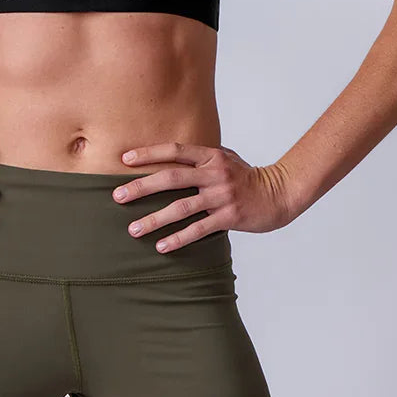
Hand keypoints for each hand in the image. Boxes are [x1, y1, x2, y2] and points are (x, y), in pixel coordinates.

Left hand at [112, 141, 296, 252]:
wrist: (279, 193)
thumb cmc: (247, 175)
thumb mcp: (225, 157)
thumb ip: (201, 156)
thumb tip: (171, 154)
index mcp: (210, 156)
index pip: (174, 150)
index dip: (149, 154)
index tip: (124, 160)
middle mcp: (214, 173)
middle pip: (171, 177)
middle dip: (141, 187)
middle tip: (117, 196)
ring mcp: (221, 196)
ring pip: (181, 207)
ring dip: (154, 219)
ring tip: (133, 229)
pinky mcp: (229, 217)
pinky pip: (198, 229)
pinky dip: (178, 239)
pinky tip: (161, 246)